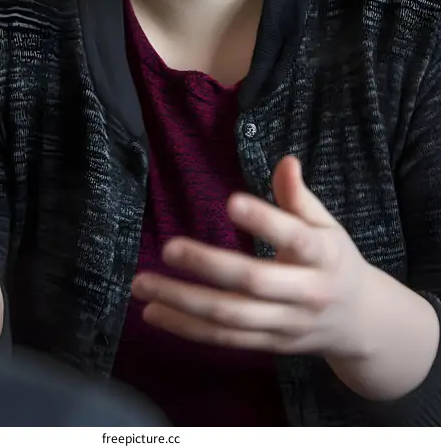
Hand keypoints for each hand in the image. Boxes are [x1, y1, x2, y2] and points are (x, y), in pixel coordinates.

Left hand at [132, 156, 375, 361]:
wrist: (362, 324)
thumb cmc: (336, 261)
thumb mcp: (327, 225)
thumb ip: (300, 197)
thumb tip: (286, 161)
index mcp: (324, 255)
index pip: (294, 237)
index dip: (265, 220)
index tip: (231, 203)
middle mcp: (306, 293)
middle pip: (254, 282)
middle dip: (208, 266)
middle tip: (168, 247)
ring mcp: (285, 324)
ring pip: (231, 317)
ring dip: (183, 302)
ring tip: (143, 284)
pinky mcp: (268, 345)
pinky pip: (223, 339)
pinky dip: (186, 328)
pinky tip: (153, 313)